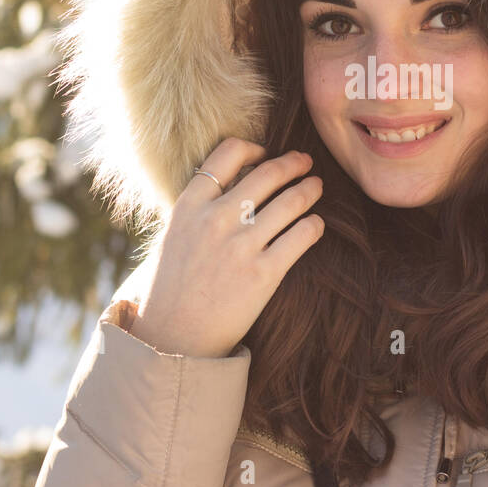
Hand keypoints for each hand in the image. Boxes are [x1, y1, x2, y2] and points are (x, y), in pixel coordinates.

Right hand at [130, 138, 324, 357]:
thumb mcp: (174, 236)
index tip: (265, 153)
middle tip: (305, 163)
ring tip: (315, 187)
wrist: (173, 339)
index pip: (227, 154)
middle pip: (267, 173)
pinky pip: (302, 235)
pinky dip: (314, 225)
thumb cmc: (172, 288)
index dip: (253, 148)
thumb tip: (234, 183)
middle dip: (293, 164)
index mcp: (189, 206)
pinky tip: (315, 224)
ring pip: (291, 201)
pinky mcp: (264, 273)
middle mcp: (216, 219)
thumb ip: (200, 208)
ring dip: (309, 190)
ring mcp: (241, 246)